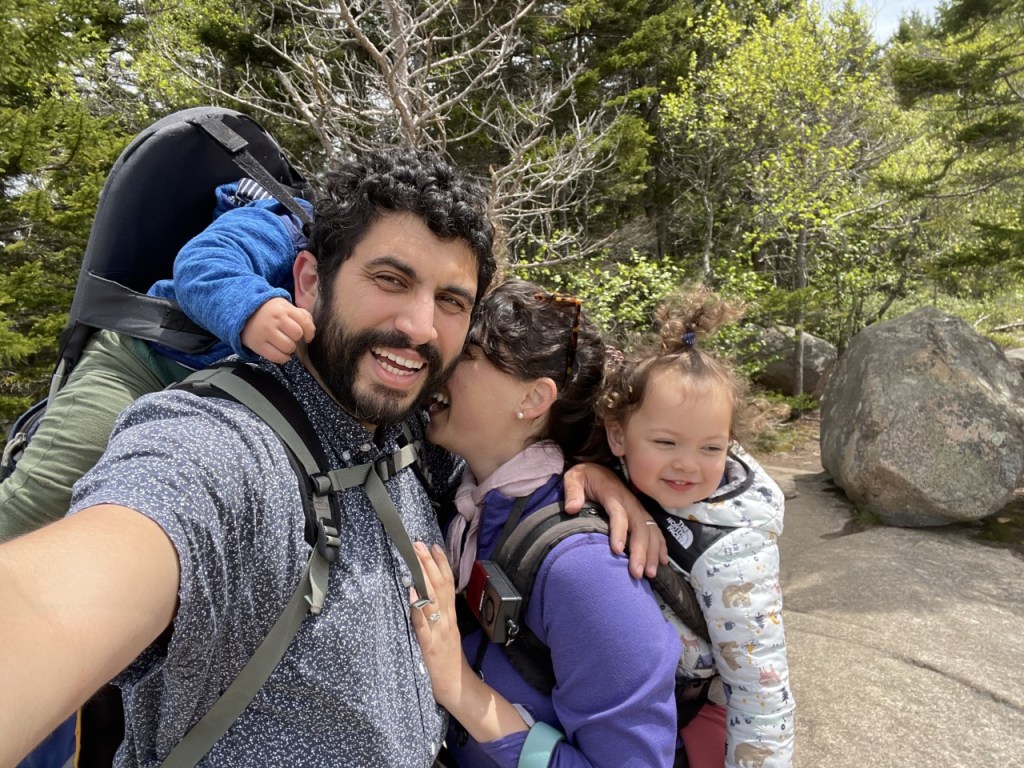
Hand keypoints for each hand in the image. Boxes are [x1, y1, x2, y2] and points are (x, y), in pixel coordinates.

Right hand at [240, 297, 315, 362]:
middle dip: (297, 339)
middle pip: (297, 335)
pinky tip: (281, 353)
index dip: (310, 332)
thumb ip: (300, 315)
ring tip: (284, 344)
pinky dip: (283, 358)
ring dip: (290, 349)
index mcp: (283, 308)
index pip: (304, 322)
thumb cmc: (269, 312)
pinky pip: (277, 357)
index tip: (307, 336)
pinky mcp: (258, 344)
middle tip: (291, 338)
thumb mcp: (284, 306)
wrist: (243, 314)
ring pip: (289, 347)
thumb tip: (311, 330)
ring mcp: (265, 332)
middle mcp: (274, 319)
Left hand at [409, 542, 470, 708]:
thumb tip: (425, 595)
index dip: (441, 564)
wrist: (458, 687)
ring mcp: (438, 631)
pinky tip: (411, 593)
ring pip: (432, 599)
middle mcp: (446, 620)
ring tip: (415, 558)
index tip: (433, 545)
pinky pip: (422, 624)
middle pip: (440, 586)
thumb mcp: (446, 632)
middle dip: (429, 563)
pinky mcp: (429, 646)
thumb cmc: (448, 660)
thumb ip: (439, 615)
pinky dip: (417, 607)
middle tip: (419, 544)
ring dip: (423, 576)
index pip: (447, 584)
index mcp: (450, 616)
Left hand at [563, 463, 666, 578]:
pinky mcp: (642, 514)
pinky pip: (655, 530)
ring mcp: (638, 509)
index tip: (617, 550)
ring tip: (649, 573)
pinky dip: (661, 546)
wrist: (598, 470)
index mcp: (612, 494)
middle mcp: (629, 502)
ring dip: (652, 553)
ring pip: (650, 531)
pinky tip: (662, 562)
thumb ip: (572, 491)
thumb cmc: (585, 477)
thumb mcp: (574, 478)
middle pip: (639, 527)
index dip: (619, 531)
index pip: (618, 513)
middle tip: (636, 573)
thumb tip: (571, 508)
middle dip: (640, 551)